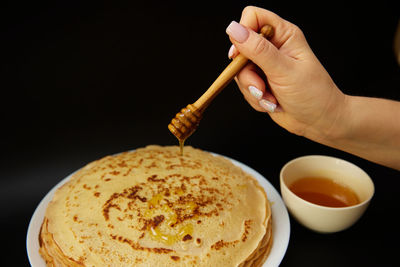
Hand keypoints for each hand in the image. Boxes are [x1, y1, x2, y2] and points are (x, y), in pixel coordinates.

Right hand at [226, 6, 345, 140]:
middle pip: (240, 49)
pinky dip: (255, 99)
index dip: (242, 33)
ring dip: (253, 90)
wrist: (319, 121)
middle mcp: (272, 47)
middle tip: (261, 86)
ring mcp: (265, 65)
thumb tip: (235, 29)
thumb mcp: (284, 71)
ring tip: (270, 98)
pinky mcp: (260, 82)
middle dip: (247, 73)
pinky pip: (244, 87)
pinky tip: (272, 103)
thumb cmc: (313, 94)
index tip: (239, 56)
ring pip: (240, 72)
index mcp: (283, 35)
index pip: (252, 17)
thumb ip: (258, 50)